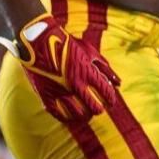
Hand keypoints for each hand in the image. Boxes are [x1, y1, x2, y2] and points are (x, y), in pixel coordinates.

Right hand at [0, 12, 121, 122]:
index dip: (111, 100)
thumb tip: (119, 83)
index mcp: (88, 72)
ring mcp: (59, 90)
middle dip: (98, 110)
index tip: (111, 102)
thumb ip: (106, 68)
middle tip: (99, 110)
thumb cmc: (68, 44)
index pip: (106, 93)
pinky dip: (65, 118)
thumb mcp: (90, 52)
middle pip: (93, 107)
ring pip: (76, 113)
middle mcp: (75, 84)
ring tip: (87, 115)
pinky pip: (57, 113)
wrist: (39, 40)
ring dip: (84, 116)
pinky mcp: (45, 94)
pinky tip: (70, 118)